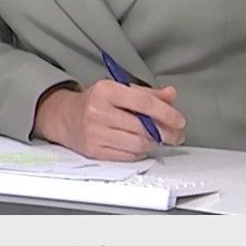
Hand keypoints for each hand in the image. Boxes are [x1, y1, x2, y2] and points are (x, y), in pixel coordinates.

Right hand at [34, 80, 185, 160]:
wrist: (65, 117)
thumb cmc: (95, 102)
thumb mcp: (119, 90)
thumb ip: (147, 93)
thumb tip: (171, 95)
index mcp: (105, 90)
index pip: (143, 103)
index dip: (166, 113)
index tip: (179, 120)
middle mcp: (98, 111)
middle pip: (143, 127)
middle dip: (166, 133)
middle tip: (176, 134)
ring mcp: (94, 133)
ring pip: (137, 144)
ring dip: (154, 143)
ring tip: (159, 139)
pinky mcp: (94, 151)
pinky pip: (127, 156)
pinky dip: (140, 152)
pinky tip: (142, 145)